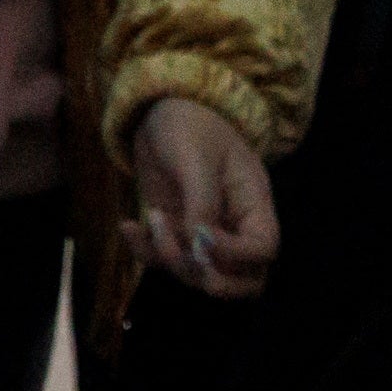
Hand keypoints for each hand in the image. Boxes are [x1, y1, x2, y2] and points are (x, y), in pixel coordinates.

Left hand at [131, 98, 278, 298]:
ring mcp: (204, 231)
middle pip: (244, 279)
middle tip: (183, 253)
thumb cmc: (191, 125)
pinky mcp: (174, 230)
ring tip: (151, 218)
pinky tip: (127, 226)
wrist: (163, 111)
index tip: (201, 236)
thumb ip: (201, 201)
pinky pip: (164, 258)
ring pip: (200, 273)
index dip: (237, 255)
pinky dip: (144, 252)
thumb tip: (199, 243)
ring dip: (171, 258)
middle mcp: (234, 226)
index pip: (264, 249)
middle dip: (212, 278)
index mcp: (254, 204)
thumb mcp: (197, 157)